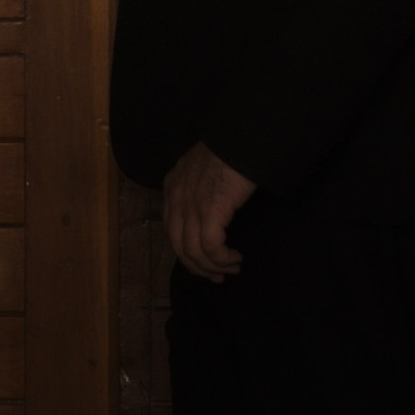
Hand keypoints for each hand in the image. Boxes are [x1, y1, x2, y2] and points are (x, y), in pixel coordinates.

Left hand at [164, 141, 257, 282]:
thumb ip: (198, 187)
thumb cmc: (231, 150)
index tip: (205, 263)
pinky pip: (210, 248)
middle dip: (198, 267)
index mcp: (172, 186)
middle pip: (178, 246)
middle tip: (218, 276)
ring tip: (232, 268)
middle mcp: (175, 197)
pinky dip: (222, 259)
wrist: (242, 138)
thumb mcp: (204, 168)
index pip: (172, 230)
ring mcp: (190, 205)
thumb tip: (211, 212)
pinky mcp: (209, 211)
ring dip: (214, 266)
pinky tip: (235, 258)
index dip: (187, 252)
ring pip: (193, 252)